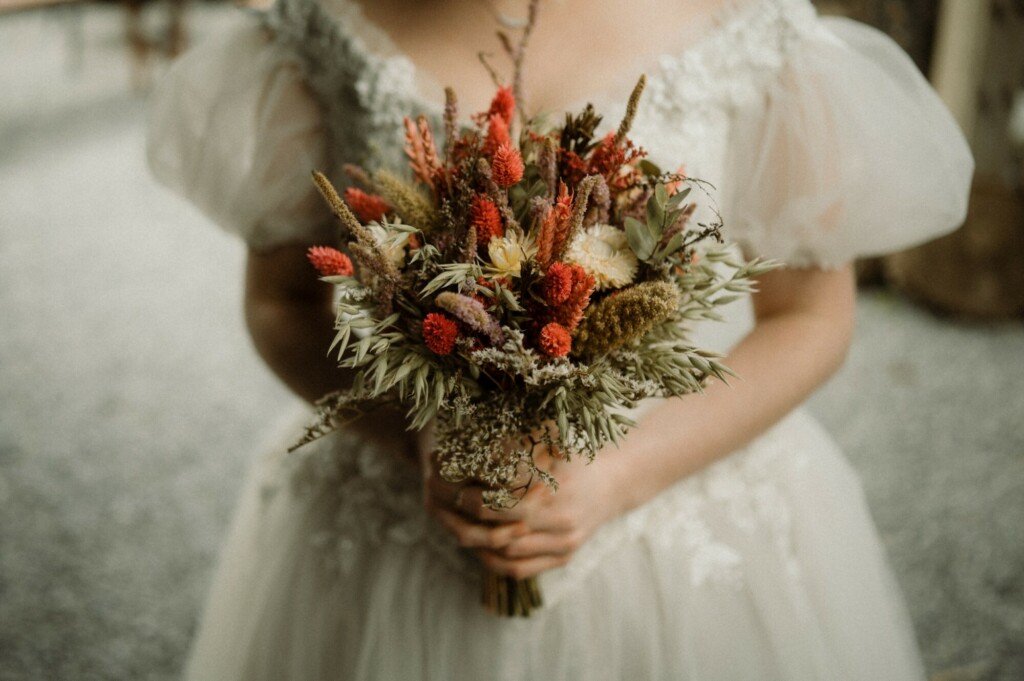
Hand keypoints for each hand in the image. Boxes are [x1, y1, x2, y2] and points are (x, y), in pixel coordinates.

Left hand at [423, 446, 621, 578]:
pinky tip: (476, 545)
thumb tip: (468, 440)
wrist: (614, 482)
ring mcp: (563, 543)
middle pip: (497, 531)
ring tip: (450, 524)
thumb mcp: (550, 439)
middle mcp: (560, 520)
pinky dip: (492, 561)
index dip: (465, 494)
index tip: (445, 482)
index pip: (495, 502)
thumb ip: (515, 441)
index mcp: (554, 488)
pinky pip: (519, 569)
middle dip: (464, 518)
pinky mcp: (564, 558)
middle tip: (440, 504)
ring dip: (474, 542)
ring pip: (506, 554)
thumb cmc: (574, 455)